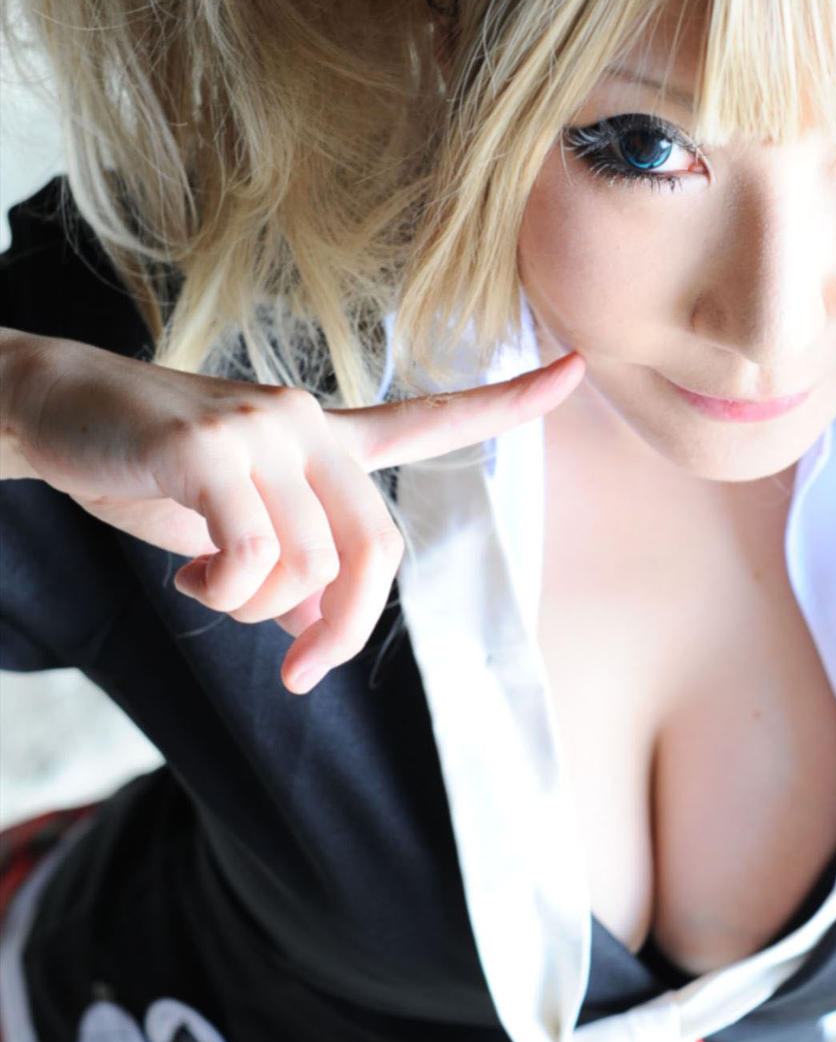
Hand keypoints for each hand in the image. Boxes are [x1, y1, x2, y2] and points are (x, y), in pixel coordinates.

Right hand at [6, 331, 585, 691]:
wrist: (49, 410)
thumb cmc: (142, 469)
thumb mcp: (227, 520)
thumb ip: (287, 560)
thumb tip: (315, 625)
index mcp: (322, 437)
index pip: (430, 419)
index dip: (507, 402)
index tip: (577, 370)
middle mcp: (305, 421)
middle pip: (377, 549)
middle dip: (347, 629)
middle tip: (301, 671)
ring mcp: (259, 428)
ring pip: (306, 567)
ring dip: (255, 611)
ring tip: (205, 585)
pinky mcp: (206, 446)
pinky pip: (252, 556)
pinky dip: (224, 592)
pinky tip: (190, 575)